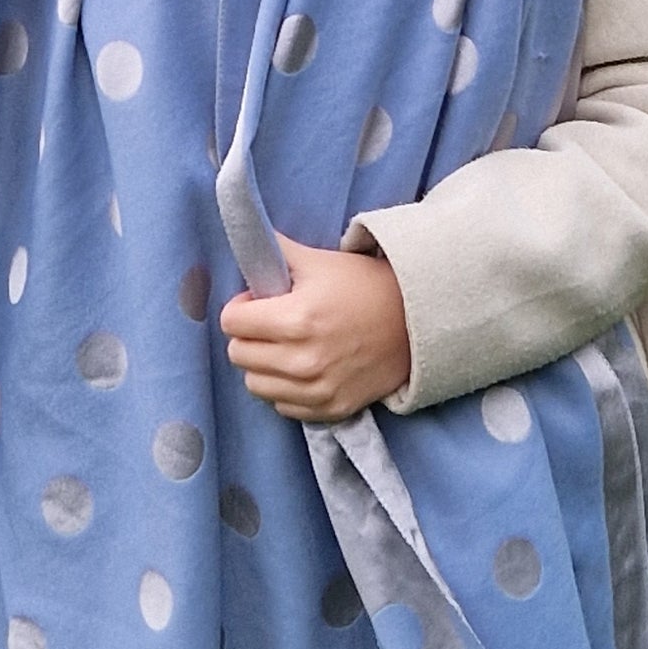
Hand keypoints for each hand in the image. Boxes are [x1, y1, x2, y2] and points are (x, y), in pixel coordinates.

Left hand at [218, 230, 411, 423]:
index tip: (257, 302)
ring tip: (284, 347)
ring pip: (255, 384)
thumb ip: (276, 251)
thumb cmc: (364, 286)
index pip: (231, 323)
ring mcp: (317, 389)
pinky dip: (285, 389)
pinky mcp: (331, 409)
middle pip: (238, 354)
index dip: (241, 307)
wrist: (415, 321)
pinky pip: (283, 406)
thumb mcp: (319, 261)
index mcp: (296, 319)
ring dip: (262, 365)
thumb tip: (247, 239)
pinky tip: (302, 368)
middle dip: (248, 335)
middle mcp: (303, 360)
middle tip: (270, 323)